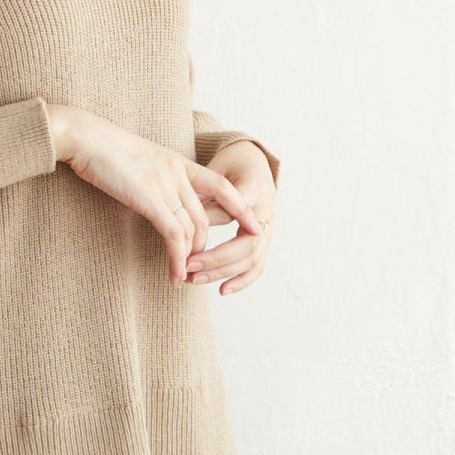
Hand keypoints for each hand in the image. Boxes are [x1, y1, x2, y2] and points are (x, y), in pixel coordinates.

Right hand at [46, 105, 263, 287]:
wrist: (85, 137)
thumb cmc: (102, 149)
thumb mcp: (138, 160)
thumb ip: (154, 178)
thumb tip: (153, 195)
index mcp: (178, 162)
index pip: (222, 186)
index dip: (240, 208)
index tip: (254, 225)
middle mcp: (177, 174)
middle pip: (205, 218)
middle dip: (204, 247)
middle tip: (197, 268)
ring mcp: (165, 186)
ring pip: (191, 231)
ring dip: (191, 260)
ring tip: (185, 278)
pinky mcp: (149, 200)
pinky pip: (173, 236)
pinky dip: (177, 260)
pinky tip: (175, 275)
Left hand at [184, 141, 276, 296]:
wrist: (253, 163)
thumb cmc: (229, 165)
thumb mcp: (215, 170)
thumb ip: (206, 193)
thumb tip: (190, 221)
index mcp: (255, 187)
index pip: (237, 210)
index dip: (213, 223)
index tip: (185, 240)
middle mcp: (268, 210)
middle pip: (248, 244)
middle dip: (216, 259)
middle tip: (188, 266)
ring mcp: (269, 228)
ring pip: (253, 259)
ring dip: (223, 272)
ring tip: (195, 279)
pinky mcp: (265, 240)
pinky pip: (258, 265)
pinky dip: (241, 280)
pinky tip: (222, 290)